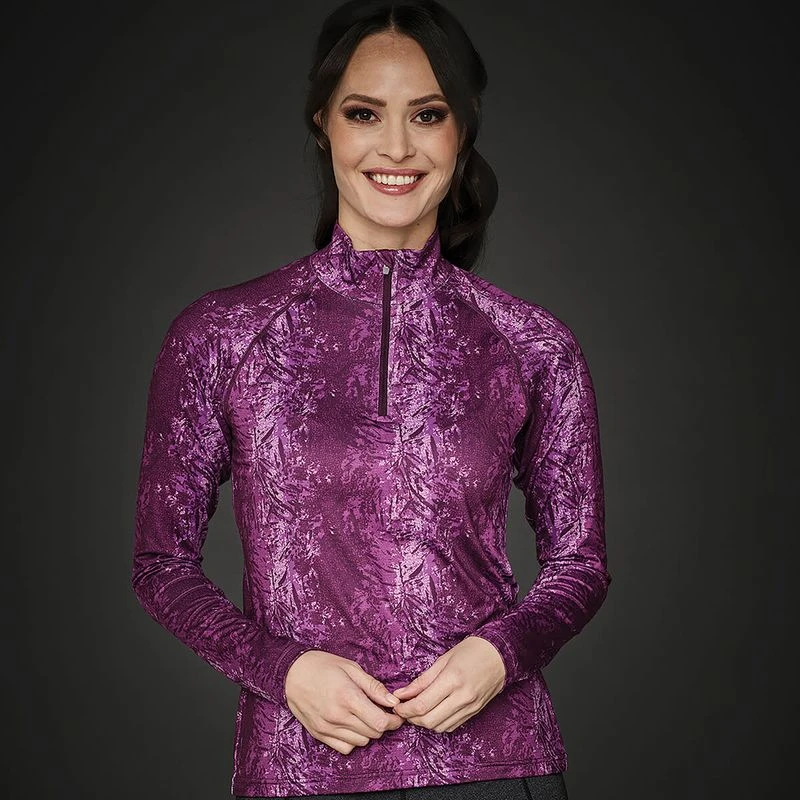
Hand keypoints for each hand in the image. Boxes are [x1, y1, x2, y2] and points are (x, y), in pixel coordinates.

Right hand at [284, 650, 404, 753]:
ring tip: (365, 715)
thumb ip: (374, 687)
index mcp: (348, 697)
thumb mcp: (351, 668)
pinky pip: (345, 748)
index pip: (379, 722)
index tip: (397, 714)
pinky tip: (352, 725)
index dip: (393, 721)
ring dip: (368, 731)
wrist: (291, 672)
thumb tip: (393, 702)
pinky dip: (353, 740)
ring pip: (360, 742)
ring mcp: (327, 728)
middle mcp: (337, 716)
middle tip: (382, 711)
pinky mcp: (319, 734)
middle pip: (372, 733)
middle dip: (383, 724)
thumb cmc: (322, 666)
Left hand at [389, 636, 505, 732]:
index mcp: (452, 679)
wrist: (501, 655)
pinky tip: (433, 712)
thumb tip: (401, 693)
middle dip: (412, 718)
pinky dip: (438, 723)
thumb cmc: (472, 651)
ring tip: (416, 710)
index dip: (405, 709)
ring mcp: (470, 707)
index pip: (422, 704)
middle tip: (403, 709)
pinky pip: (452, 726)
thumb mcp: (443, 659)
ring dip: (424, 722)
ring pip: (440, 727)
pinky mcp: (475, 712)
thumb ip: (422, 680)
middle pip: (429, 720)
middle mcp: (462, 697)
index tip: (396, 706)